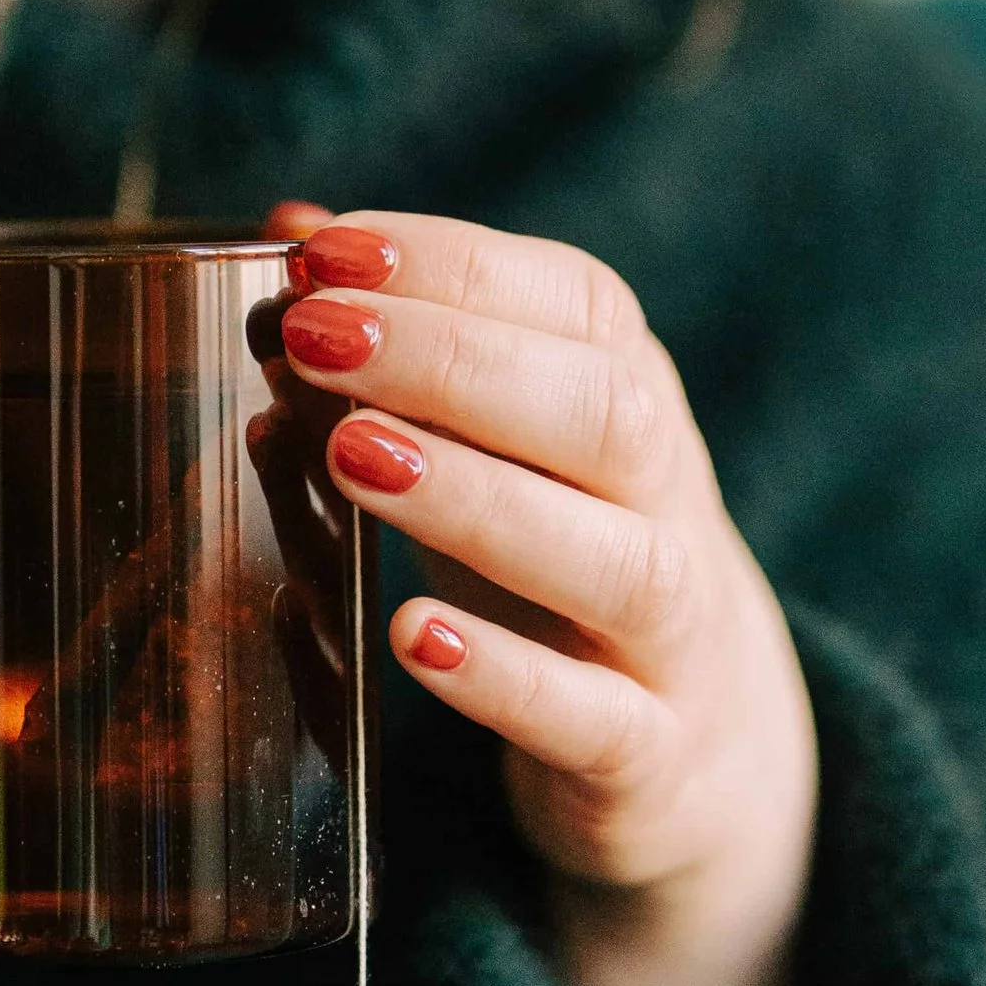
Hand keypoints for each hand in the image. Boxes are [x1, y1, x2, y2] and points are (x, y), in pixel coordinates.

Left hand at [278, 212, 816, 985]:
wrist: (696, 740)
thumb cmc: (555, 542)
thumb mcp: (496, 438)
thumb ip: (398, 337)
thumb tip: (290, 230)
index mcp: (631, 394)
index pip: (575, 301)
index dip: (452, 265)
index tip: (324, 250)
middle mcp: (667, 497)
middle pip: (602, 412)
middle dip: (452, 361)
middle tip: (311, 335)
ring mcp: (670, 632)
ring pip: (611, 559)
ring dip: (476, 499)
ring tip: (348, 456)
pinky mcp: (647, 754)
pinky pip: (595, 720)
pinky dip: (506, 680)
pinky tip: (412, 637)